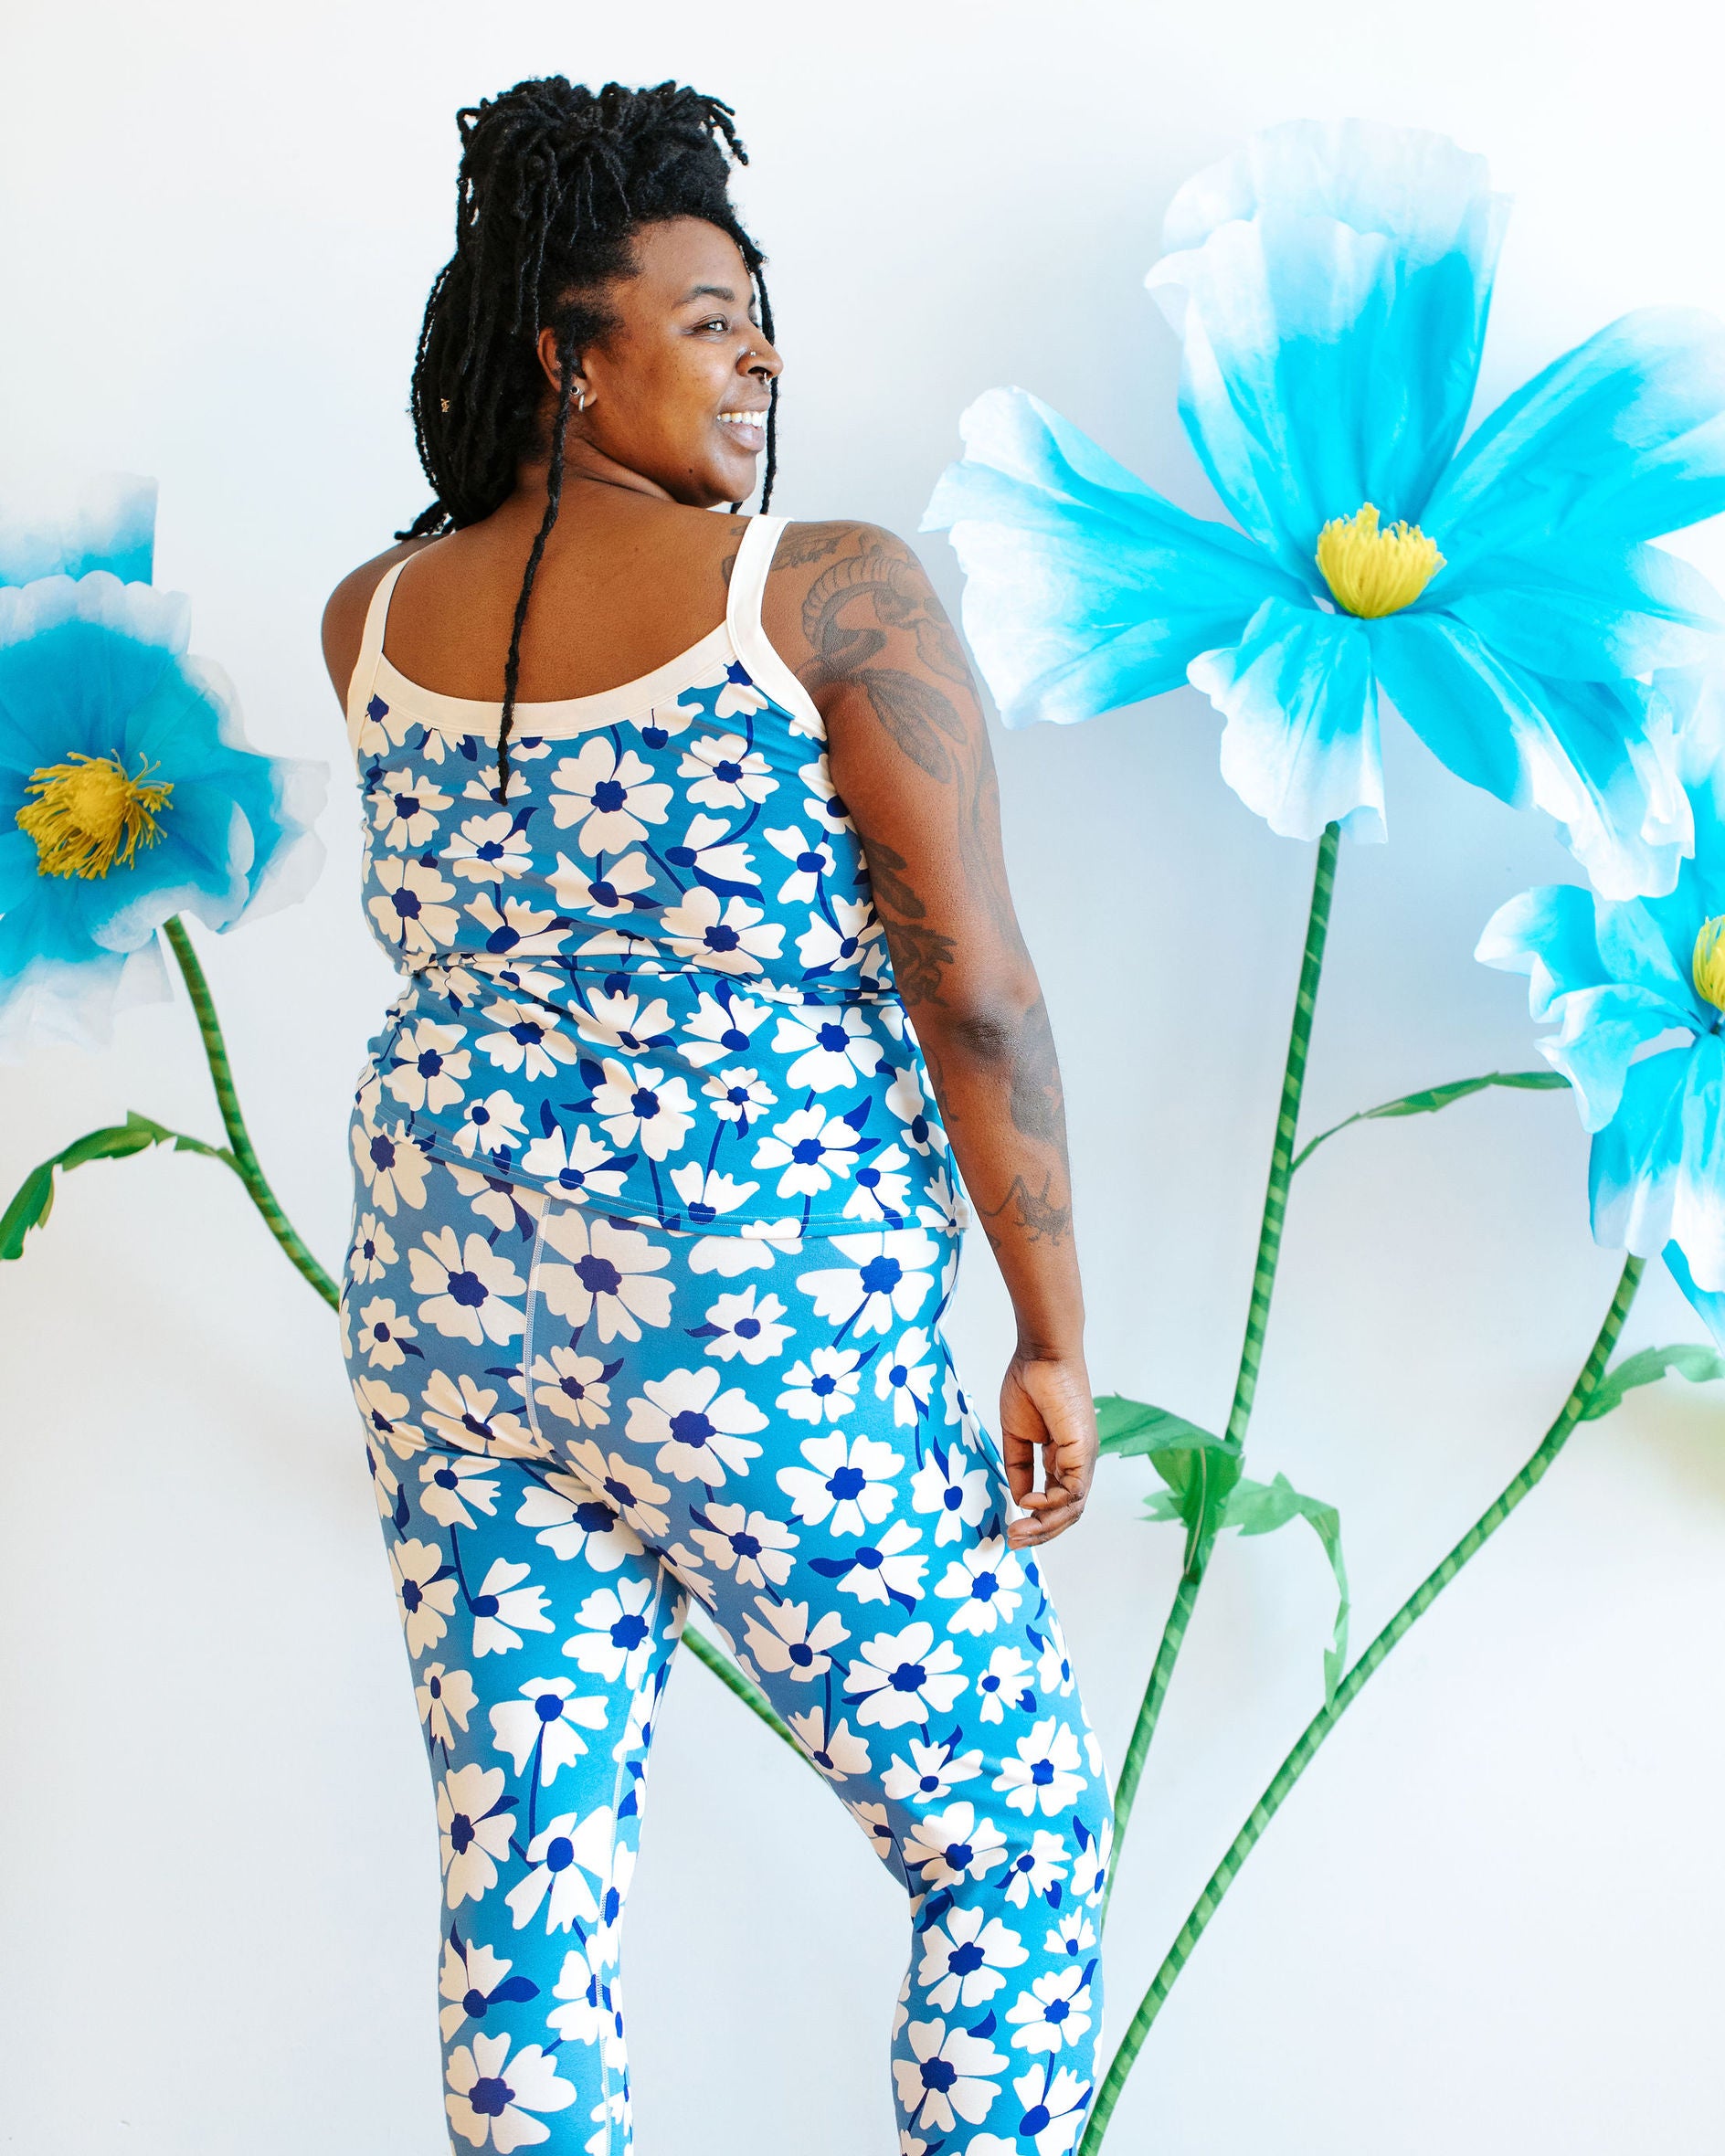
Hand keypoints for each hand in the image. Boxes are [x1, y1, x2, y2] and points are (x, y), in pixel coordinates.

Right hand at [998, 1351, 1096, 1549]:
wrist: (1041, 1356)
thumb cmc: (1028, 1385)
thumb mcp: (1017, 1435)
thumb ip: (1019, 1467)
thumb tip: (1021, 1499)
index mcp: (1062, 1457)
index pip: (1056, 1501)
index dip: (1036, 1520)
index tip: (1010, 1529)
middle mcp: (1077, 1462)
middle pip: (1066, 1511)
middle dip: (1040, 1532)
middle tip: (1012, 1540)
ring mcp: (1083, 1457)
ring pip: (1072, 1508)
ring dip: (1045, 1526)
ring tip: (1018, 1532)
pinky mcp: (1083, 1450)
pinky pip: (1074, 1490)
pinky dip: (1052, 1503)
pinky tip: (1030, 1503)